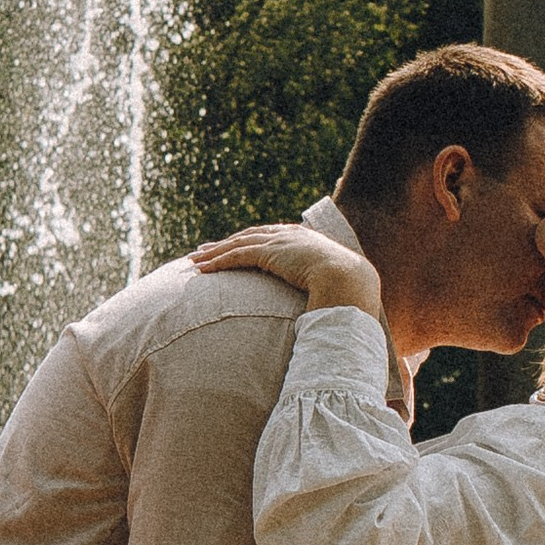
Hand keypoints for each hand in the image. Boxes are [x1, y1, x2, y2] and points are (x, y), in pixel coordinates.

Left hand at [191, 222, 382, 315]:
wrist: (349, 279)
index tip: (232, 247)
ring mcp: (278, 241)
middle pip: (247, 237)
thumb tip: (320, 309)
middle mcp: (288, 235)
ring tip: (194, 260)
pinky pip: (237, 255)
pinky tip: (203, 269)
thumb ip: (322, 290)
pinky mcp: (270, 252)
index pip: (268, 237)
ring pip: (237, 244)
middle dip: (224, 243)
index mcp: (303, 239)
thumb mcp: (333, 284)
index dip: (247, 242)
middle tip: (203, 250)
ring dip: (214, 252)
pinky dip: (218, 261)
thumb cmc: (347, 288)